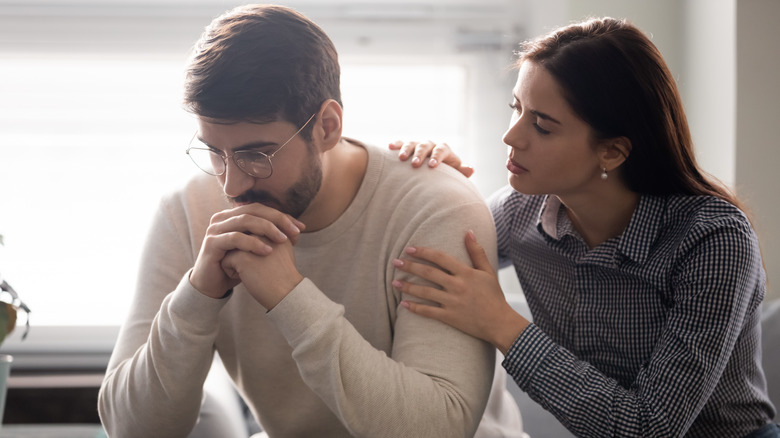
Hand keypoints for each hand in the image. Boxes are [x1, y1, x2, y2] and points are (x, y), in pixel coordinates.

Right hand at [190, 203, 304, 298]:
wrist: (213, 284)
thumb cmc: (237, 265)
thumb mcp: (257, 248)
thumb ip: (271, 236)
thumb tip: (298, 229)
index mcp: (234, 215)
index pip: (261, 209)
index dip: (282, 216)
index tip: (301, 228)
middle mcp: (223, 218)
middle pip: (254, 210)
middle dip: (277, 220)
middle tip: (295, 232)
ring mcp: (215, 229)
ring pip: (245, 221)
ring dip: (267, 229)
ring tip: (283, 240)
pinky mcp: (211, 243)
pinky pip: (235, 238)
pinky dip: (253, 243)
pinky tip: (267, 251)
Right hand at [388, 140, 474, 177]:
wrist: (434, 174)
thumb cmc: (445, 177)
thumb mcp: (454, 175)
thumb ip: (461, 172)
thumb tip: (470, 169)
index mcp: (444, 151)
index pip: (442, 150)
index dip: (437, 156)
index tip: (432, 166)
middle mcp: (431, 146)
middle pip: (426, 145)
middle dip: (420, 154)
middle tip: (415, 164)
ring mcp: (418, 146)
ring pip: (413, 143)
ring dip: (407, 149)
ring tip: (401, 158)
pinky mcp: (407, 148)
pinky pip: (401, 144)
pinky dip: (396, 144)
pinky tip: (390, 147)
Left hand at [391, 231, 527, 353]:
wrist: (500, 323)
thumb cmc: (494, 296)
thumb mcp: (488, 271)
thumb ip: (476, 251)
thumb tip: (469, 231)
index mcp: (465, 273)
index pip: (440, 258)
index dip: (423, 252)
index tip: (409, 249)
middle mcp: (457, 286)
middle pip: (429, 273)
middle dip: (410, 267)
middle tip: (395, 262)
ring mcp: (452, 302)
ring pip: (425, 292)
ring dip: (408, 287)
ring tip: (394, 282)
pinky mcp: (450, 317)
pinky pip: (429, 312)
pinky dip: (415, 308)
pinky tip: (403, 304)